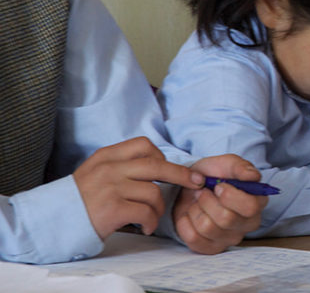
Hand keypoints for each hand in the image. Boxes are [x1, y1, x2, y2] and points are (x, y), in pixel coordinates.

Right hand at [74, 137, 204, 239]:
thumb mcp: (96, 172)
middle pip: (157, 165)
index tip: (169, 168)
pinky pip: (146, 212)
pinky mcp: (112, 209)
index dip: (162, 155)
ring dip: (159, 208)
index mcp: (106, 156)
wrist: (52, 221)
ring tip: (151, 217)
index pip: (143, 144)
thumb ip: (121, 165)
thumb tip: (158, 164)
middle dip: (182, 174)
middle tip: (196, 182)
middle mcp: (110, 168)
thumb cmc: (79, 199)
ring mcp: (111, 188)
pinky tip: (145, 227)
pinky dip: (150, 221)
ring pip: (154, 192)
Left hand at [172, 155, 266, 254]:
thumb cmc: (213, 176)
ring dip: (196, 210)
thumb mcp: (226, 164)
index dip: (230, 196)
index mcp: (257, 203)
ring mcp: (229, 239)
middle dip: (208, 201)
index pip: (250, 207)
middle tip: (203, 192)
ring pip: (207, 228)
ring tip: (197, 202)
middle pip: (226, 219)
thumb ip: (240, 167)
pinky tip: (190, 214)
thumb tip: (253, 176)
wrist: (191, 186)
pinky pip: (193, 239)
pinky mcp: (210, 248)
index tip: (218, 185)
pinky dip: (185, 222)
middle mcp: (247, 224)